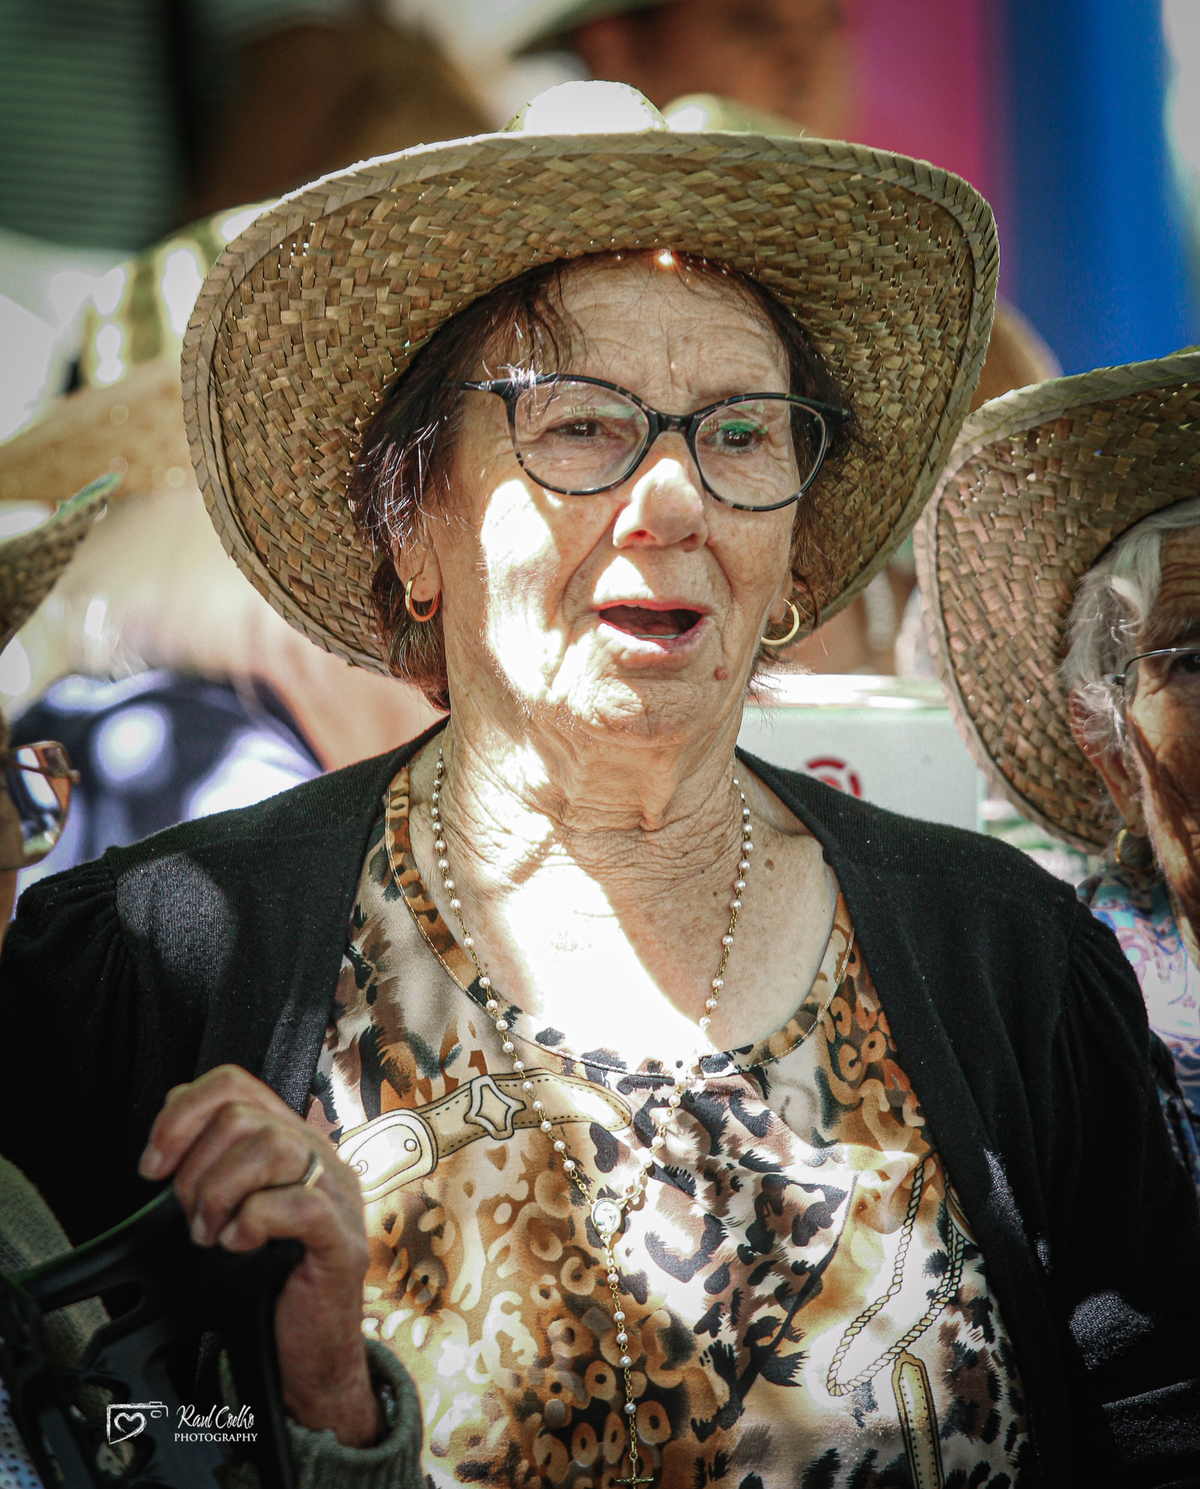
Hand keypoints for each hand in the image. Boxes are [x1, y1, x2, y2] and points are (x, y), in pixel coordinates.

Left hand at [139, 1065, 381, 1446]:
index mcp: (291, 1139)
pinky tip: (241, 1246)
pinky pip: (298, 1203)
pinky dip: (253, 1223)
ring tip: (215, 1234)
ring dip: (222, 1195)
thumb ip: (214, 1160)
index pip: (234, 1083)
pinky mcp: (342, 1240)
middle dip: (197, 1170)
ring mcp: (337, 1194)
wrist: (310, 1354)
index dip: (182, 1113)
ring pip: (273, 1147)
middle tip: (193, 1219)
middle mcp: (318, 1155)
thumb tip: (172, 1121)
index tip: (153, 1165)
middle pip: (245, 1115)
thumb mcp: (233, 1207)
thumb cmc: (270, 1282)